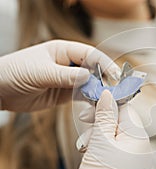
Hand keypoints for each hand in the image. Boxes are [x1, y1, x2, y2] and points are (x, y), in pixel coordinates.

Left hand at [0, 40, 120, 111]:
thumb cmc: (13, 73)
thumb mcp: (40, 73)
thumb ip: (65, 76)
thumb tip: (88, 77)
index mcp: (63, 50)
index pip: (90, 54)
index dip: (104, 63)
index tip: (115, 75)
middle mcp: (68, 64)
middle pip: (94, 69)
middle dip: (106, 79)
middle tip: (116, 92)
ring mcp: (68, 79)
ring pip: (90, 84)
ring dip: (99, 92)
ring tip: (108, 101)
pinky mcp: (65, 94)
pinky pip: (82, 96)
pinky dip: (90, 101)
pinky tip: (96, 107)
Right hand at [77, 90, 151, 168]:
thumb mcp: (101, 143)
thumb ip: (105, 117)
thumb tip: (107, 94)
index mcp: (138, 136)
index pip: (125, 108)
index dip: (107, 105)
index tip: (90, 108)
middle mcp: (140, 145)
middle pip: (119, 121)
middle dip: (100, 125)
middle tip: (87, 133)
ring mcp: (134, 156)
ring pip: (114, 136)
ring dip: (98, 138)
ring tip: (88, 150)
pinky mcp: (126, 166)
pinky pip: (114, 149)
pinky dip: (102, 150)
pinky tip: (93, 157)